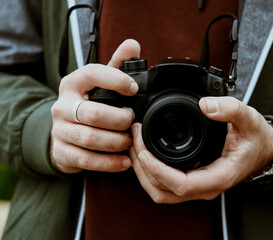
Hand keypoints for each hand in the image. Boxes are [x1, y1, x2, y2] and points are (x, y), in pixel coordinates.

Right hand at [50, 39, 140, 173]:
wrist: (62, 132)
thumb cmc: (87, 104)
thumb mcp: (99, 83)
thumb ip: (117, 65)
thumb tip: (133, 45)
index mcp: (73, 84)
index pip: (92, 74)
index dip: (116, 80)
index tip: (134, 89)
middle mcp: (62, 106)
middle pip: (94, 114)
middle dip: (120, 120)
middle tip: (132, 121)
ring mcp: (60, 131)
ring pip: (91, 139)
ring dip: (117, 142)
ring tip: (130, 141)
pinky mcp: (62, 152)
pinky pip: (87, 160)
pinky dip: (110, 163)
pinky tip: (124, 161)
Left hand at [130, 96, 272, 202]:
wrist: (262, 148)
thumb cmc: (256, 138)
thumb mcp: (248, 119)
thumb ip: (231, 109)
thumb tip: (206, 105)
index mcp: (219, 176)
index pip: (182, 184)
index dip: (158, 170)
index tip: (143, 151)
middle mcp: (206, 187)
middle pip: (163, 192)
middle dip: (143, 170)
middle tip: (134, 141)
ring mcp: (199, 186)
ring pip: (161, 191)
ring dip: (143, 172)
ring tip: (135, 145)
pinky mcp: (193, 180)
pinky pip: (166, 184)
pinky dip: (151, 171)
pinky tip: (146, 152)